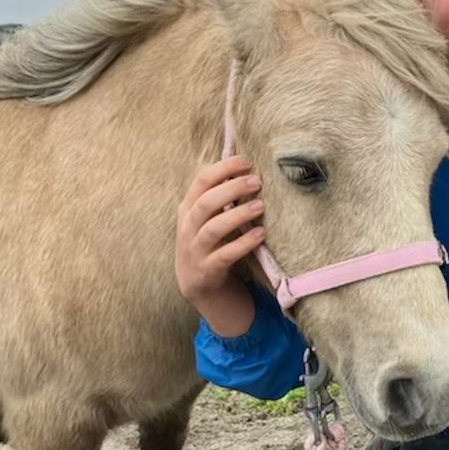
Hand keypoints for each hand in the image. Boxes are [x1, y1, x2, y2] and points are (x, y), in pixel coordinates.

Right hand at [175, 155, 265, 335]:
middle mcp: (188, 228)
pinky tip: (260, 235)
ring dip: (238, 215)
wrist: (200, 288)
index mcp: (189, 210)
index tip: (246, 161)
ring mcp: (194, 251)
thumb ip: (222, 197)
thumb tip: (248, 168)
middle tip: (257, 181)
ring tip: (261, 206)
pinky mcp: (206, 272)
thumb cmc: (211, 245)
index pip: (201, 181)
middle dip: (231, 189)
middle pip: (205, 203)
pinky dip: (242, 244)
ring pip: (212, 229)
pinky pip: (224, 256)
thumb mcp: (210, 219)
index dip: (223, 169)